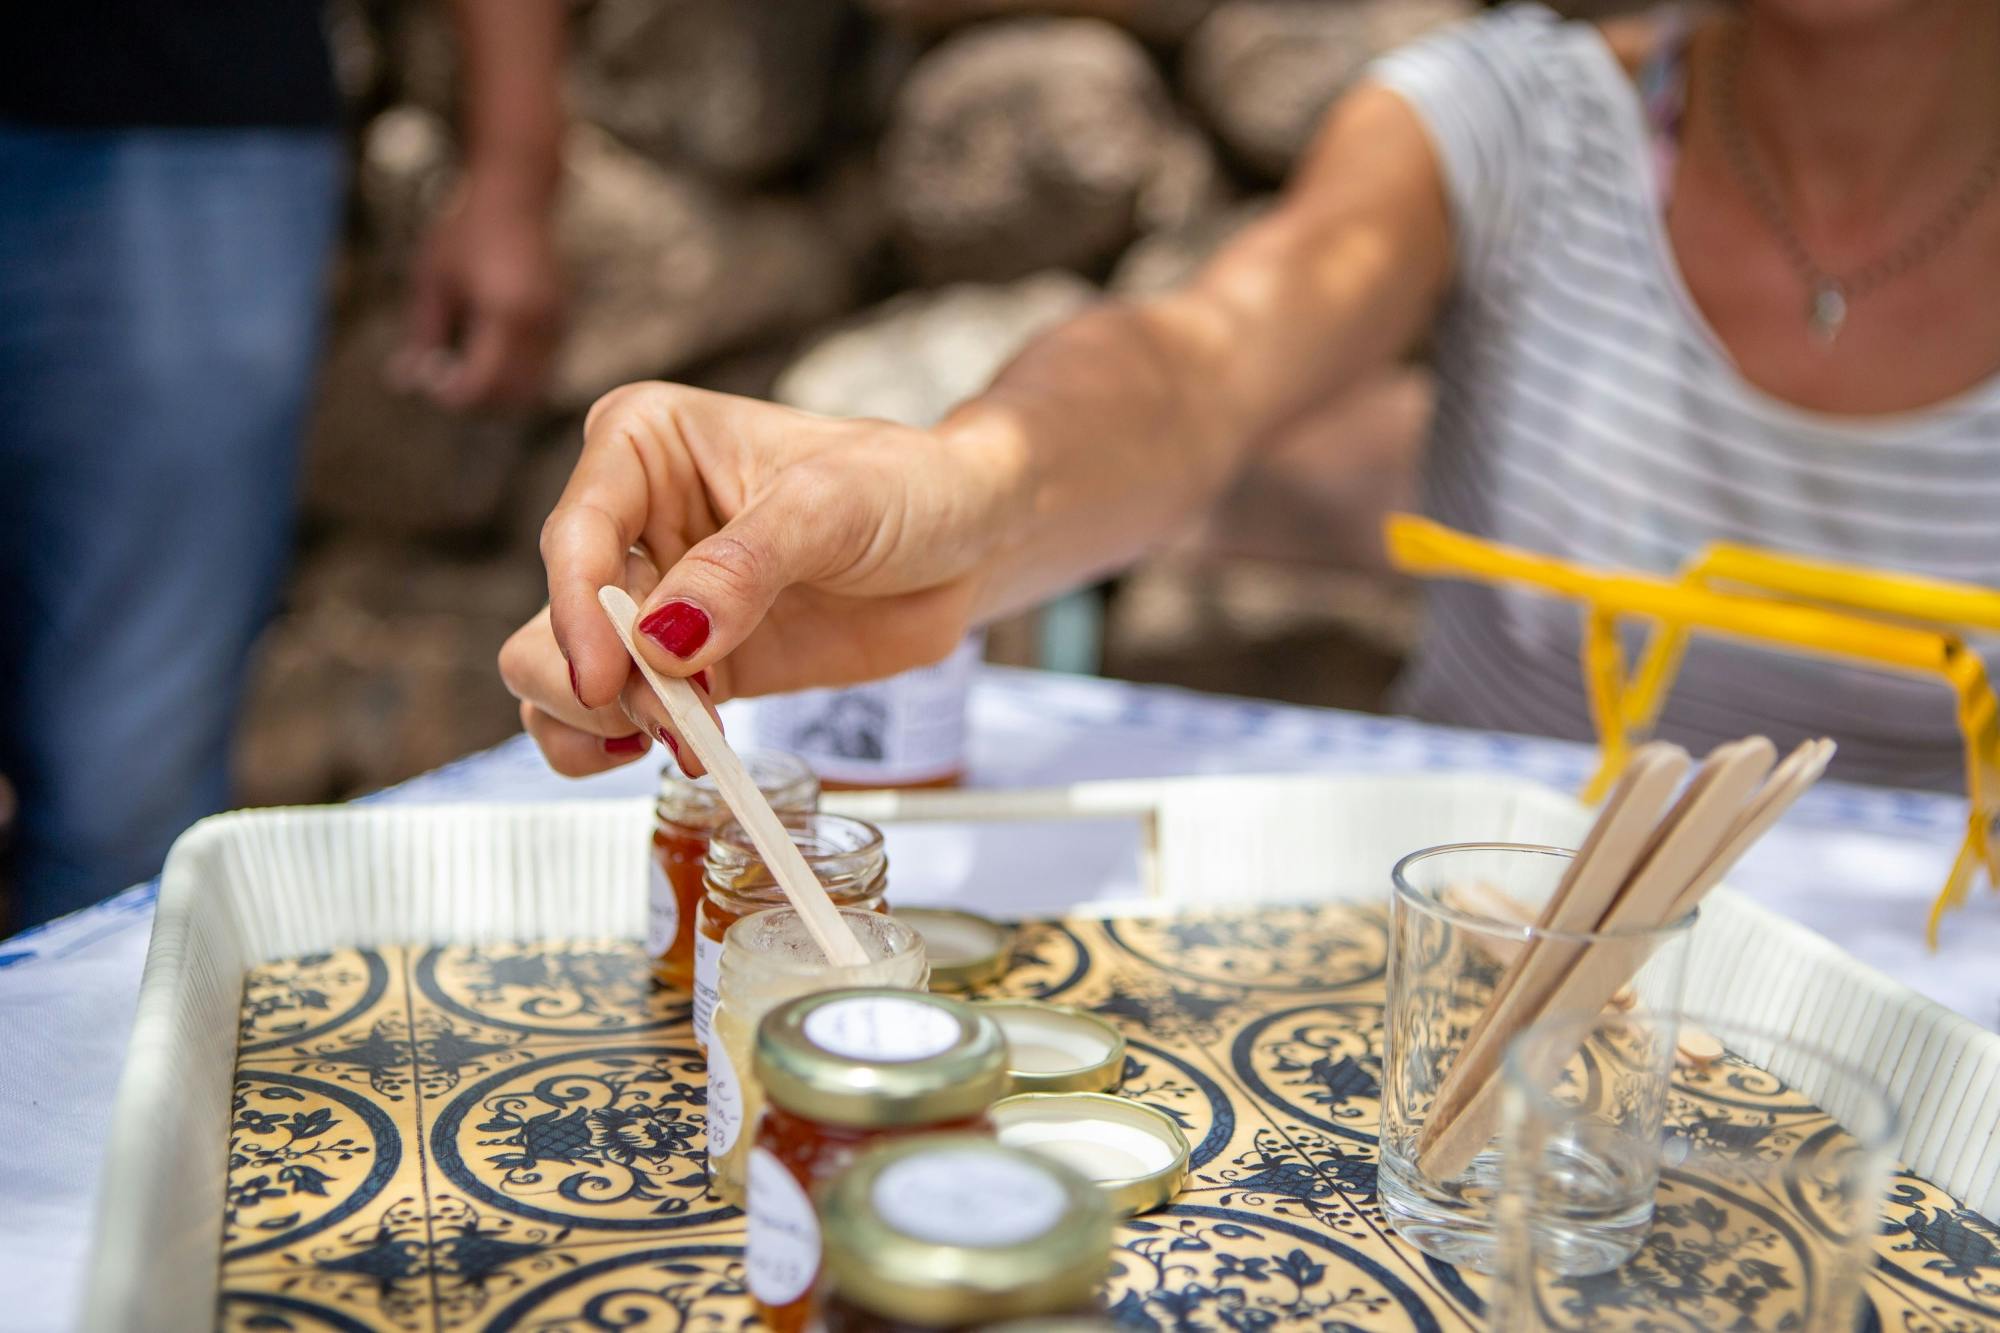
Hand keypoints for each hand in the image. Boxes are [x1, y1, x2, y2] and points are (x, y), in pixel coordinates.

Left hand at [391, 173, 560, 409]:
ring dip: (499, 394)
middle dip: (476, 401)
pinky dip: (517, 377)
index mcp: (506, 316)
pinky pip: (544, 370)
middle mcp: (540, 326)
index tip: (428, 383)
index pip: (483, 384)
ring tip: (466, 368)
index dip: (453, 396)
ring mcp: (558, 326)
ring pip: (534, 389)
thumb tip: (405, 381)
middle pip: (512, 396)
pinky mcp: (563, 323)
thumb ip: (422, 334)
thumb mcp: (432, 281)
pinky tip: (488, 353)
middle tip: (445, 381)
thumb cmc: (465, 233)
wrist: (515, 195)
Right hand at [498, 383, 1012, 776]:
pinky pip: (615, 722)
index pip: (576, 535)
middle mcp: (627, 520)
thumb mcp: (832, 506)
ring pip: (560, 678)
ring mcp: (651, 601)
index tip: (609, 678)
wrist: (966, 542)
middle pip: (555, 618)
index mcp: (642, 443)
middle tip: (677, 718)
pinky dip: (626, 749)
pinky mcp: (685, 668)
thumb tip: (660, 640)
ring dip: (607, 726)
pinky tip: (683, 749)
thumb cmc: (904, 485)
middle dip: (601, 683)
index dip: (580, 614)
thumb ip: (743, 569)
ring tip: (691, 738)